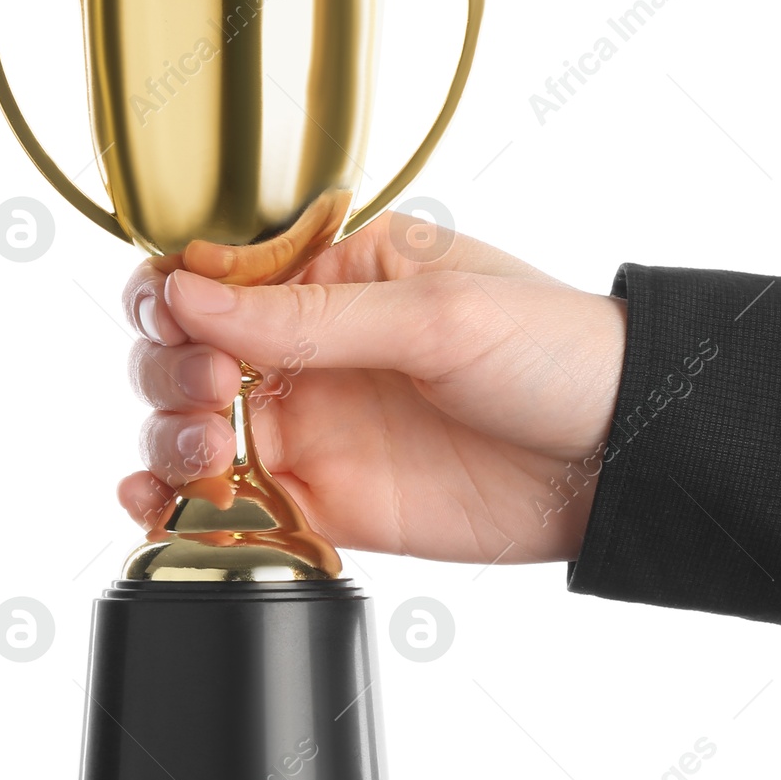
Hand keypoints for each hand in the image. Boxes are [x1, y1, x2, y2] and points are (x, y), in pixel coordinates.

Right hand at [118, 211, 626, 562]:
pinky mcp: (328, 502)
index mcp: (339, 274)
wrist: (618, 457)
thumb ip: (308, 317)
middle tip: (213, 388)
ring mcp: (317, 426)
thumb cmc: (554, 355)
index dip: (173, 294)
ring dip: (166, 435)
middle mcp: (315, 349)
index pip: (217, 272)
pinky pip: (231, 505)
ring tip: (209, 445)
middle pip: (185, 351)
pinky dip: (178, 507)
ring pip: (191, 428)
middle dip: (168, 367)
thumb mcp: (436, 315)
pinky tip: (162, 506)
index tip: (175, 318)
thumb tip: (187, 294)